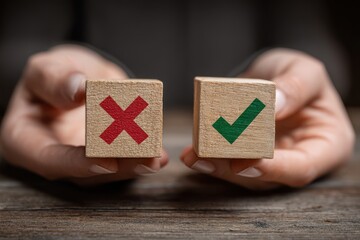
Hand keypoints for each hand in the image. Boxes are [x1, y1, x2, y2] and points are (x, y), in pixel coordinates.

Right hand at [0, 44, 167, 185]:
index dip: (78, 164)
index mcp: (26, 140)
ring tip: (156, 158)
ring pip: (107, 171)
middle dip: (118, 168)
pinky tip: (159, 154)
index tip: (107, 161)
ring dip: (135, 166)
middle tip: (145, 160)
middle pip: (85, 171)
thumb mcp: (44, 69)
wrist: (72, 78)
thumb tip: (78, 89)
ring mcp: (80, 159)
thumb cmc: (51, 75)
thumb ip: (54, 79)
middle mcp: (54, 156)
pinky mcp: (102, 155)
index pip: (49, 160)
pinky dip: (141, 156)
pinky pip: (121, 159)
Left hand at [181, 48, 354, 189]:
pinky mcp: (246, 155)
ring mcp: (269, 161)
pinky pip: (228, 161)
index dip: (274, 169)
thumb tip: (273, 105)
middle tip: (208, 157)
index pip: (302, 168)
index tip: (246, 161)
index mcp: (325, 145)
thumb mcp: (305, 71)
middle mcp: (296, 159)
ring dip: (216, 166)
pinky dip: (209, 158)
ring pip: (242, 173)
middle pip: (266, 176)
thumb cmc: (297, 74)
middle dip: (234, 169)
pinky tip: (191, 153)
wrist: (275, 75)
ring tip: (194, 155)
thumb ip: (296, 86)